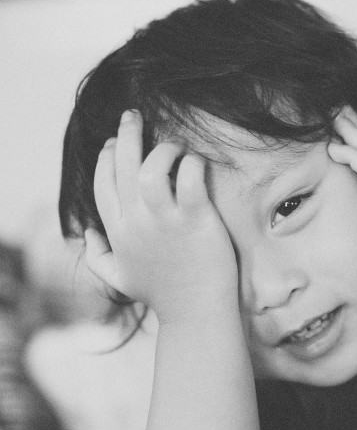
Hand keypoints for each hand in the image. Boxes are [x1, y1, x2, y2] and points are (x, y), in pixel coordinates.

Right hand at [84, 110, 237, 322]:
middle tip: (134, 116)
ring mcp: (166, 221)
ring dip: (162, 148)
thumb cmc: (163, 294)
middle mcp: (137, 223)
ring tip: (174, 145)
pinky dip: (192, 163)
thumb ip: (98, 257)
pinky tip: (196, 162)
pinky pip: (190, 178)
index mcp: (118, 232)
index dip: (107, 158)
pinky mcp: (196, 221)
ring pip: (153, 168)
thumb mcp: (120, 279)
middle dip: (126, 134)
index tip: (115, 142)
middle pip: (123, 167)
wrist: (196, 313)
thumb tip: (87, 234)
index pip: (103, 183)